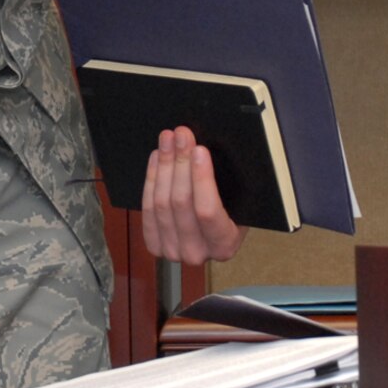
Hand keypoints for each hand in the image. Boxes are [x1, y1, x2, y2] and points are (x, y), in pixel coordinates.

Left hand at [139, 125, 248, 264]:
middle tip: (182, 134)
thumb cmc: (232, 210)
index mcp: (225, 245)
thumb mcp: (240, 201)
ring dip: (164, 166)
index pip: (208, 212)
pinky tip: (157, 158)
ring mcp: (172, 251)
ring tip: (168, 139)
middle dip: (180, 163)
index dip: (201, 179)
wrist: (213, 232)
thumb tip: (205, 150)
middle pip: (181, 204)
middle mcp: (197, 253)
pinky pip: (147, 208)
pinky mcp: (154, 244)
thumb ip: (227, 182)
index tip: (200, 150)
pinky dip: (151, 179)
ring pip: (161, 203)